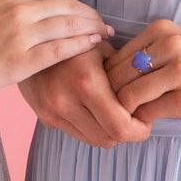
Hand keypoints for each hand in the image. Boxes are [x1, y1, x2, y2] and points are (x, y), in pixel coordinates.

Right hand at [0, 0, 109, 97]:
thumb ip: (8, 2)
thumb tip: (32, 4)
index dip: (76, 0)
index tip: (85, 11)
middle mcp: (17, 7)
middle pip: (68, 5)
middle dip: (90, 14)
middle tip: (103, 24)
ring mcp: (19, 34)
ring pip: (70, 25)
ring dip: (93, 29)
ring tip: (104, 36)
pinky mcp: (19, 61)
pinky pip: (61, 49)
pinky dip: (82, 45)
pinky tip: (93, 47)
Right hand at [18, 43, 150, 148]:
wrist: (31, 42)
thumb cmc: (74, 40)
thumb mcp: (102, 48)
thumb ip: (125, 75)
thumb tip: (150, 99)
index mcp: (85, 82)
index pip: (120, 127)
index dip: (140, 129)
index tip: (146, 117)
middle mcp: (65, 101)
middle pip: (109, 139)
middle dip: (127, 131)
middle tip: (134, 116)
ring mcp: (52, 112)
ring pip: (94, 140)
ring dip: (108, 131)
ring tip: (114, 111)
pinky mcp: (45, 117)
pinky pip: (77, 134)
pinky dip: (91, 127)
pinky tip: (94, 110)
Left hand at [104, 19, 180, 125]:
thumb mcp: (180, 47)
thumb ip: (146, 56)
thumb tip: (102, 77)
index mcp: (161, 29)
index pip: (113, 57)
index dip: (106, 81)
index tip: (111, 96)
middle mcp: (169, 45)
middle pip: (115, 76)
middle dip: (111, 99)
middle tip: (116, 113)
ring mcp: (180, 71)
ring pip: (127, 96)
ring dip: (124, 113)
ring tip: (131, 119)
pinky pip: (147, 113)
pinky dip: (142, 121)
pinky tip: (150, 123)